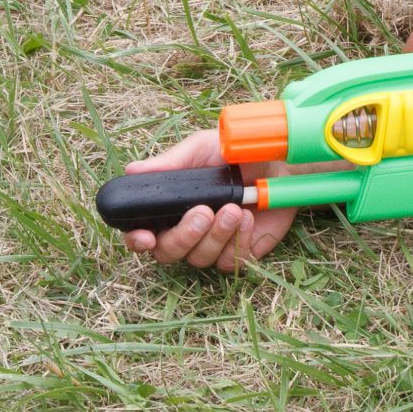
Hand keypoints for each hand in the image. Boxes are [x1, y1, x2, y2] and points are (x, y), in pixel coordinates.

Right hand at [119, 127, 298, 275]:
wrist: (279, 163)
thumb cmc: (235, 153)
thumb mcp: (202, 149)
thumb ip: (171, 163)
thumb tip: (133, 169)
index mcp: (171, 207)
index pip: (141, 233)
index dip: (137, 240)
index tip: (147, 237)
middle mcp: (187, 230)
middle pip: (168, 253)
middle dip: (184, 235)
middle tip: (204, 213)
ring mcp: (212, 245)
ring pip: (199, 258)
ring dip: (216, 235)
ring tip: (236, 208)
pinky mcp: (239, 253)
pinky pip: (229, 262)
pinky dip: (238, 243)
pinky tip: (249, 219)